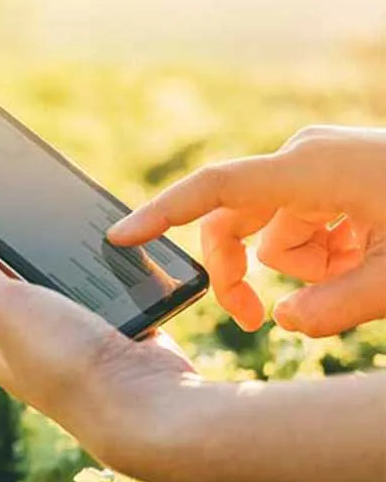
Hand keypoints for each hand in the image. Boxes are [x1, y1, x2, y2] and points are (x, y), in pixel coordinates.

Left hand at [0, 210, 193, 462]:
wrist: (147, 404)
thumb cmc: (66, 361)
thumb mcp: (2, 304)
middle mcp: (27, 340)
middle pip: (17, 272)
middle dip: (22, 238)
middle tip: (26, 192)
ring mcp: (73, 335)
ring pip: (63, 275)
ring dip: (67, 251)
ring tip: (67, 213)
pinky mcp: (113, 328)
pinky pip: (104, 284)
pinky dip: (106, 265)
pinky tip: (110, 241)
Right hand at [108, 126, 385, 336]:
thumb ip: (333, 310)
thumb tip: (281, 321)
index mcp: (311, 170)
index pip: (215, 190)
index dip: (162, 216)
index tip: (119, 238)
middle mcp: (305, 157)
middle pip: (236, 222)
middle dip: (244, 273)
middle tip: (258, 324)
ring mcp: (322, 163)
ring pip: (276, 232)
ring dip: (306, 267)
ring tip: (366, 274)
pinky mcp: (336, 174)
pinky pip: (305, 224)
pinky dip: (327, 253)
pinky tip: (370, 256)